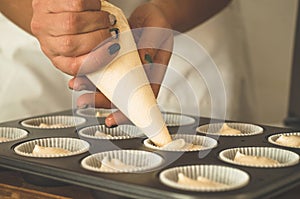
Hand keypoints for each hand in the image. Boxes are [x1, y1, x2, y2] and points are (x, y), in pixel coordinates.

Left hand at [31, 0, 119, 75]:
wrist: (56, 9)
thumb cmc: (74, 32)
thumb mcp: (85, 52)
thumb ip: (93, 65)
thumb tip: (86, 85)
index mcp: (60, 60)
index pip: (74, 67)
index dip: (96, 60)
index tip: (112, 51)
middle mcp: (48, 43)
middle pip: (72, 45)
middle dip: (100, 36)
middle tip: (111, 31)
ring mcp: (44, 22)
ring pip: (73, 22)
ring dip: (97, 19)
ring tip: (105, 18)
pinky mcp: (46, 2)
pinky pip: (74, 3)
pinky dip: (92, 4)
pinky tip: (95, 7)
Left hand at [69, 2, 172, 126]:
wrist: (150, 15)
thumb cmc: (158, 26)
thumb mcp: (157, 34)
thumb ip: (150, 48)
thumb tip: (142, 61)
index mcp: (151, 75)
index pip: (140, 101)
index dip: (126, 114)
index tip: (112, 120)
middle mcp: (135, 76)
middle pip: (118, 97)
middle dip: (99, 101)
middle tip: (85, 101)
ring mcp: (123, 69)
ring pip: (107, 85)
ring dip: (90, 88)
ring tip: (77, 85)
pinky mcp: (113, 61)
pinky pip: (101, 70)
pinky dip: (89, 73)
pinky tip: (80, 73)